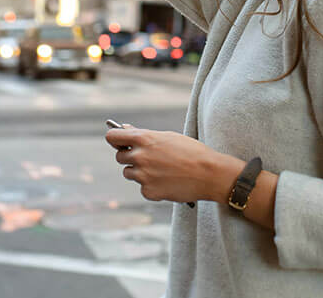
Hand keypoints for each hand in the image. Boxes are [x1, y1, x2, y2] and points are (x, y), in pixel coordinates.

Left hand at [105, 124, 220, 203]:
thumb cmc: (191, 152)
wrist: (210, 174)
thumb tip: (126, 131)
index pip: (112, 136)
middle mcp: (139, 157)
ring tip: (161, 171)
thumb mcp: (168, 137)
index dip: (115, 138)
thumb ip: (145, 136)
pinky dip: (152, 186)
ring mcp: (143, 176)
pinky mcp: (148, 192)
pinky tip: (167, 182)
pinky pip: (143, 188)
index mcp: (144, 139)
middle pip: (120, 157)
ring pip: (129, 173)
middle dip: (130, 157)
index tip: (118, 141)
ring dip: (140, 172)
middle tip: (147, 158)